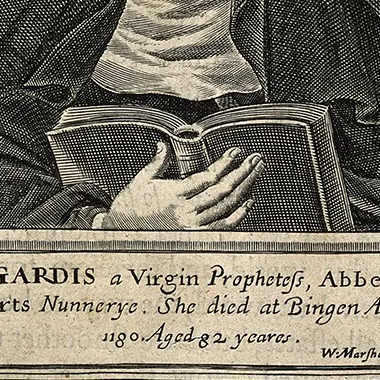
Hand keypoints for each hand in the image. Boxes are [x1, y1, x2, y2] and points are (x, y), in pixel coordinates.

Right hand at [97, 143, 261, 230]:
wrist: (123, 232)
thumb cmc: (132, 204)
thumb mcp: (141, 179)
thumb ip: (157, 162)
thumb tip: (164, 144)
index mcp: (174, 194)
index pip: (206, 177)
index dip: (224, 164)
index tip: (237, 151)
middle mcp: (186, 211)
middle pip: (222, 191)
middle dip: (242, 172)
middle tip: (256, 158)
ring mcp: (193, 225)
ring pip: (227, 206)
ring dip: (245, 188)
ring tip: (256, 172)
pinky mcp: (196, 235)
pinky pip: (224, 226)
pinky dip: (239, 214)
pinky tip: (249, 199)